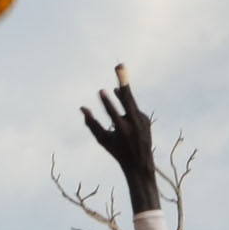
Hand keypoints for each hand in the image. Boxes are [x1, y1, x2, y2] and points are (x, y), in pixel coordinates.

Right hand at [78, 71, 160, 205]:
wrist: (140, 163)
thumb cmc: (117, 151)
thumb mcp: (103, 140)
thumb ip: (91, 124)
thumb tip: (82, 108)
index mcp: (122, 131)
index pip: (113, 113)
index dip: (107, 102)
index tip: (101, 90)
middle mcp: (134, 124)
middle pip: (129, 100)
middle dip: (123, 83)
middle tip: (119, 66)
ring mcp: (142, 121)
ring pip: (130, 104)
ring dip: (123, 95)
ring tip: (116, 85)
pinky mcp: (146, 119)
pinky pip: (133, 111)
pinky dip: (127, 112)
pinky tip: (125, 120)